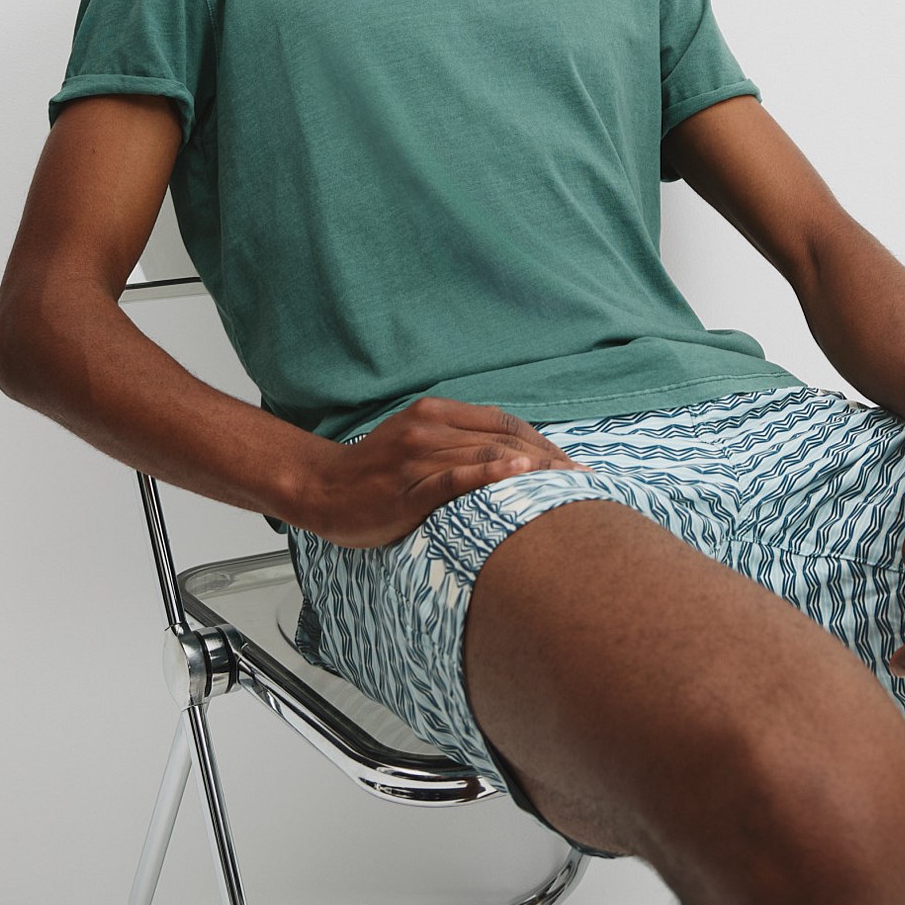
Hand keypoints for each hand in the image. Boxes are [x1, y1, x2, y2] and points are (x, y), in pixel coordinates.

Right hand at [284, 395, 586, 548]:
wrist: (320, 489)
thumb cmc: (373, 473)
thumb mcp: (417, 442)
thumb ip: (458, 442)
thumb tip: (509, 456)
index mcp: (435, 414)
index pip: (504, 423)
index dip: (543, 441)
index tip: (573, 463)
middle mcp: (430, 429)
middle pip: (503, 438)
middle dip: (549, 458)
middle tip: (584, 479)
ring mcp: (417, 457)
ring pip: (485, 455)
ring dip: (532, 468)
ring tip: (567, 482)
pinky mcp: (406, 488)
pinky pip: (453, 478)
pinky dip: (488, 474)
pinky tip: (516, 474)